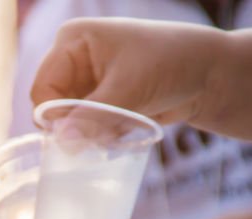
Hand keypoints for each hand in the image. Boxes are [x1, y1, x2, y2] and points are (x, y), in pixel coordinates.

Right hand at [31, 18, 227, 124]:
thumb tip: (62, 143)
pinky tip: (125, 127)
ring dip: (91, 133)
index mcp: (72, 41)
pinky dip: (100, 136)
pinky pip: (85, 130)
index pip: (42, 88)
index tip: (74, 136)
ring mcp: (85, 82)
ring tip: (123, 123)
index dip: (53, 115)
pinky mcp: (98, 102)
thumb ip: (93, 117)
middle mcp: (73, 60)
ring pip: (68, 123)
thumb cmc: (171, 62)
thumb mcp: (129, 88)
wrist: (209, 74)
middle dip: (75, 126)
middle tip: (104, 132)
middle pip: (52, 108)